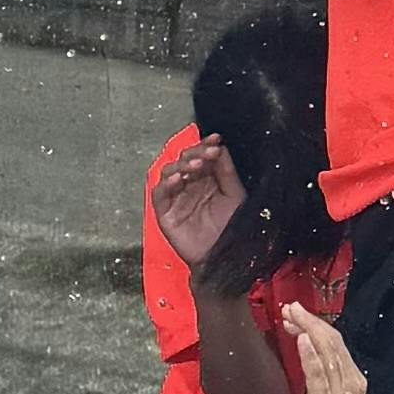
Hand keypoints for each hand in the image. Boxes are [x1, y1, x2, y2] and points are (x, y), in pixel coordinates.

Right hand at [149, 132, 246, 273]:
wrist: (225, 255)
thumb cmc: (231, 229)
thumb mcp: (234, 194)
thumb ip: (226, 171)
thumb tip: (220, 147)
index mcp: (206, 180)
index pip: (201, 156)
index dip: (205, 145)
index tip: (216, 138)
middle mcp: (189, 186)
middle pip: (183, 160)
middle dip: (194, 152)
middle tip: (207, 152)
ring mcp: (176, 199)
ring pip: (168, 173)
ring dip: (180, 165)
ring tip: (196, 164)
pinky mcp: (164, 213)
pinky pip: (159, 194)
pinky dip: (166, 184)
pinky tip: (178, 178)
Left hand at [285, 306, 366, 393]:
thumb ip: (321, 382)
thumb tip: (308, 360)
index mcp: (352, 383)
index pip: (335, 345)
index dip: (317, 326)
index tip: (297, 315)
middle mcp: (351, 384)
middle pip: (333, 343)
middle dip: (311, 321)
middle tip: (290, 308)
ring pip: (327, 352)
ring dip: (308, 330)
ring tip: (290, 315)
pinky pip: (319, 375)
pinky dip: (311, 355)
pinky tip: (302, 339)